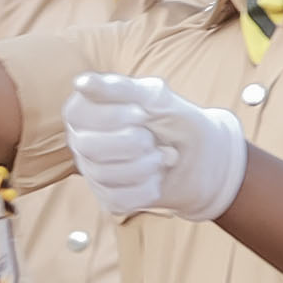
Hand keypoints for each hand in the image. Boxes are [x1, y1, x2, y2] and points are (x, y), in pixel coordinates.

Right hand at [63, 70, 245, 223]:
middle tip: (152, 138)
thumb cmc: (176, 120)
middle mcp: (83, 142)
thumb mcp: (156, 97)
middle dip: (132, 142)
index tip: (141, 114)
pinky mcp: (109, 198)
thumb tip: (82, 83)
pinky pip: (120, 199)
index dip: (111, 117)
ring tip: (160, 157)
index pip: (77, 115)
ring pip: (105, 175)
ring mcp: (94, 173)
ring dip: (146, 165)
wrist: (204, 157)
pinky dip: (149, 188)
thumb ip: (120, 88)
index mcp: (87, 112)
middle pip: (88, 147)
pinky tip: (156, 178)